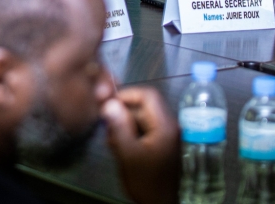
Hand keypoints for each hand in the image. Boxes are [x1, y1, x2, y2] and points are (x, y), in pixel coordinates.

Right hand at [102, 87, 180, 203]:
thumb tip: (109, 103)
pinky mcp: (161, 144)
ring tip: (110, 138)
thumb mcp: (128, 154)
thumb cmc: (145, 181)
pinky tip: (118, 145)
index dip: (127, 94)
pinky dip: (131, 133)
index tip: (108, 103)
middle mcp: (169, 126)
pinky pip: (145, 130)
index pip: (148, 95)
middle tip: (105, 124)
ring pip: (142, 118)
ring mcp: (166, 135)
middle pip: (144, 106)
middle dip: (123, 112)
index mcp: (165, 125)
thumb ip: (119, 127)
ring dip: (125, 124)